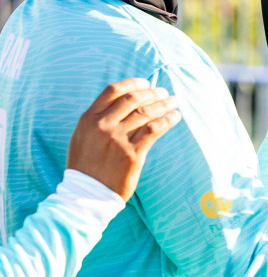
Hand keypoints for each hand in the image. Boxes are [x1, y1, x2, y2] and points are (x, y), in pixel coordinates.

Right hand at [66, 79, 181, 200]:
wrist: (86, 193)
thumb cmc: (85, 165)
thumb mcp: (82, 136)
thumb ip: (98, 120)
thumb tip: (120, 104)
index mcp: (88, 119)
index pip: (112, 91)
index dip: (132, 83)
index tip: (146, 82)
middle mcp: (102, 126)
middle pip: (132, 100)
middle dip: (152, 93)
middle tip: (164, 92)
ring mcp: (117, 140)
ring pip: (146, 113)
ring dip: (163, 104)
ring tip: (174, 102)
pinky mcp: (132, 154)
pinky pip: (154, 130)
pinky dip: (167, 121)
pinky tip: (175, 117)